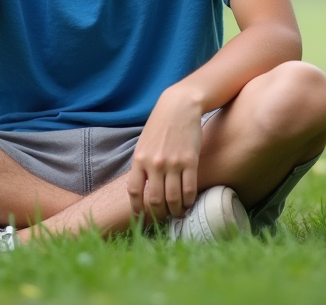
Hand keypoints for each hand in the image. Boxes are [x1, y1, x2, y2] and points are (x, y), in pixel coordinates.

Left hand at [126, 90, 203, 221]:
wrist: (179, 106)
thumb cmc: (160, 125)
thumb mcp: (144, 143)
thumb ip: (142, 164)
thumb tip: (142, 188)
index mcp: (139, 159)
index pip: (134, 191)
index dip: (137, 209)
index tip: (141, 217)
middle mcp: (155, 163)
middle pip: (155, 200)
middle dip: (159, 214)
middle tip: (164, 218)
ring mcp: (173, 163)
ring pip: (173, 198)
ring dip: (176, 211)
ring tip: (178, 213)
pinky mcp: (190, 161)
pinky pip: (189, 189)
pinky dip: (189, 201)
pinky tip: (189, 203)